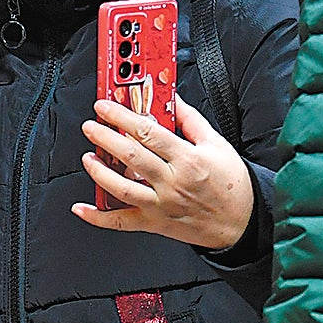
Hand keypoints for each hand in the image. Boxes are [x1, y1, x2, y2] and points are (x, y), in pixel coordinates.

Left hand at [72, 97, 256, 248]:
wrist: (241, 222)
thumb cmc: (232, 185)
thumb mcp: (217, 144)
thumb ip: (191, 120)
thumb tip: (173, 100)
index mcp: (188, 159)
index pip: (148, 132)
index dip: (122, 117)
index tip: (106, 107)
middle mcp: (172, 183)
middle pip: (130, 156)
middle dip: (105, 138)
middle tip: (91, 126)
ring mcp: (160, 204)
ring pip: (121, 188)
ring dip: (99, 172)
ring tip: (88, 157)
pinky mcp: (154, 223)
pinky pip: (121, 222)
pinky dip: (98, 217)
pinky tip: (82, 208)